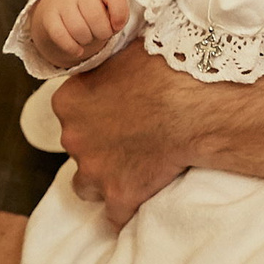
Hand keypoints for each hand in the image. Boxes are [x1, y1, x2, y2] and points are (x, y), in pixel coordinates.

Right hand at [31, 0, 129, 68]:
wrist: (67, 7)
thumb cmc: (97, 9)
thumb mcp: (112, 7)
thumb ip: (120, 14)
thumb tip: (115, 25)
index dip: (120, 15)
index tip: (117, 25)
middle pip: (96, 18)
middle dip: (103, 33)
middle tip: (102, 33)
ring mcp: (63, 1)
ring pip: (78, 30)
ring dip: (87, 40)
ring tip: (89, 36)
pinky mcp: (49, 16)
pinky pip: (60, 36)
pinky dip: (72, 48)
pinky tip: (78, 50)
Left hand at [47, 44, 198, 224]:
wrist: (195, 104)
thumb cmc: (167, 69)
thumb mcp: (129, 52)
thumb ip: (110, 61)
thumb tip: (113, 49)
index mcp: (68, 100)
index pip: (70, 114)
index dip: (93, 116)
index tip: (115, 115)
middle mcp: (72, 137)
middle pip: (77, 148)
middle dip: (100, 147)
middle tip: (131, 140)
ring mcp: (93, 170)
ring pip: (86, 186)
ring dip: (105, 179)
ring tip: (134, 171)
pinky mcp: (119, 195)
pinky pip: (116, 214)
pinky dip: (129, 206)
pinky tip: (145, 197)